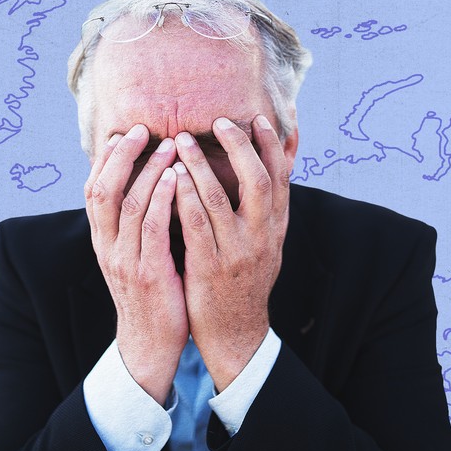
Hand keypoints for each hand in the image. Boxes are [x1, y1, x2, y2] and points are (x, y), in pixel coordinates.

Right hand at [85, 124, 186, 403]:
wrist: (150, 344)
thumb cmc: (150, 294)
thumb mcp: (134, 256)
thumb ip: (136, 224)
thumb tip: (147, 186)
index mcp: (103, 241)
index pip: (93, 191)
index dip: (106, 160)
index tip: (123, 133)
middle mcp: (108, 247)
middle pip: (104, 190)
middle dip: (122, 156)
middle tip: (142, 128)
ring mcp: (126, 261)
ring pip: (129, 204)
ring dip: (148, 170)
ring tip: (169, 144)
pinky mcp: (149, 273)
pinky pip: (153, 228)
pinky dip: (163, 199)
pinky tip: (177, 178)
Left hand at [172, 115, 289, 391]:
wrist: (236, 332)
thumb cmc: (245, 281)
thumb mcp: (267, 244)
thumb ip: (267, 208)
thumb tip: (274, 167)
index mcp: (277, 228)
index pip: (281, 177)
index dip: (272, 145)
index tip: (258, 117)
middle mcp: (263, 237)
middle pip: (257, 181)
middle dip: (239, 147)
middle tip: (220, 121)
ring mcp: (236, 252)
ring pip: (220, 199)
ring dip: (200, 165)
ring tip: (182, 140)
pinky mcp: (210, 267)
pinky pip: (195, 225)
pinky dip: (183, 197)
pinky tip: (170, 178)